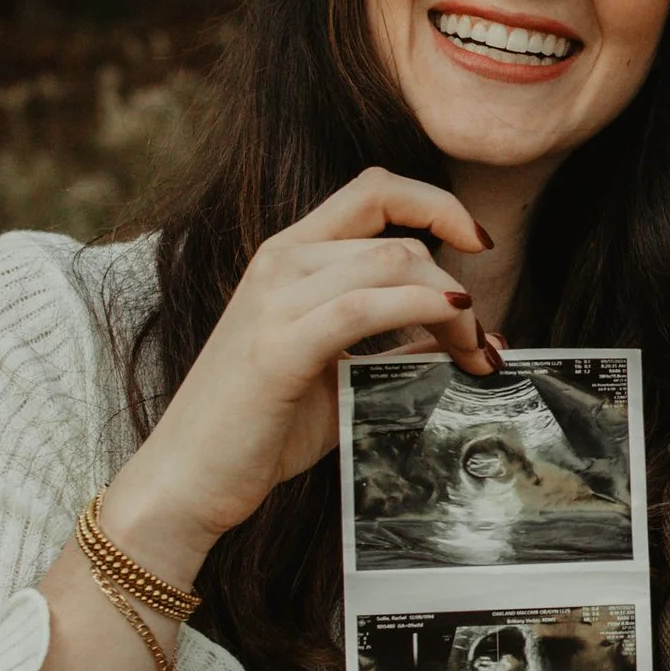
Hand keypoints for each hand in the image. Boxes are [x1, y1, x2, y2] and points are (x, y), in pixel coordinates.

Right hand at [102, 168, 497, 582]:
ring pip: (391, 263)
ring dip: (451, 306)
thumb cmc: (261, 429)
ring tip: (474, 353)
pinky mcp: (277, 346)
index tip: (477, 242)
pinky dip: (420, 310)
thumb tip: (470, 336)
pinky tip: (451, 333)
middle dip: (456, 282)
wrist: (188, 480)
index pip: (372, 190)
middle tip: (481, 342)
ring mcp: (274, 300)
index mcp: (290, 257)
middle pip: (396, 236)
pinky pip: (363, 307)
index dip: (436, 203)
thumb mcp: (342, 376)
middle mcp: (279, 262)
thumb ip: (398, 349)